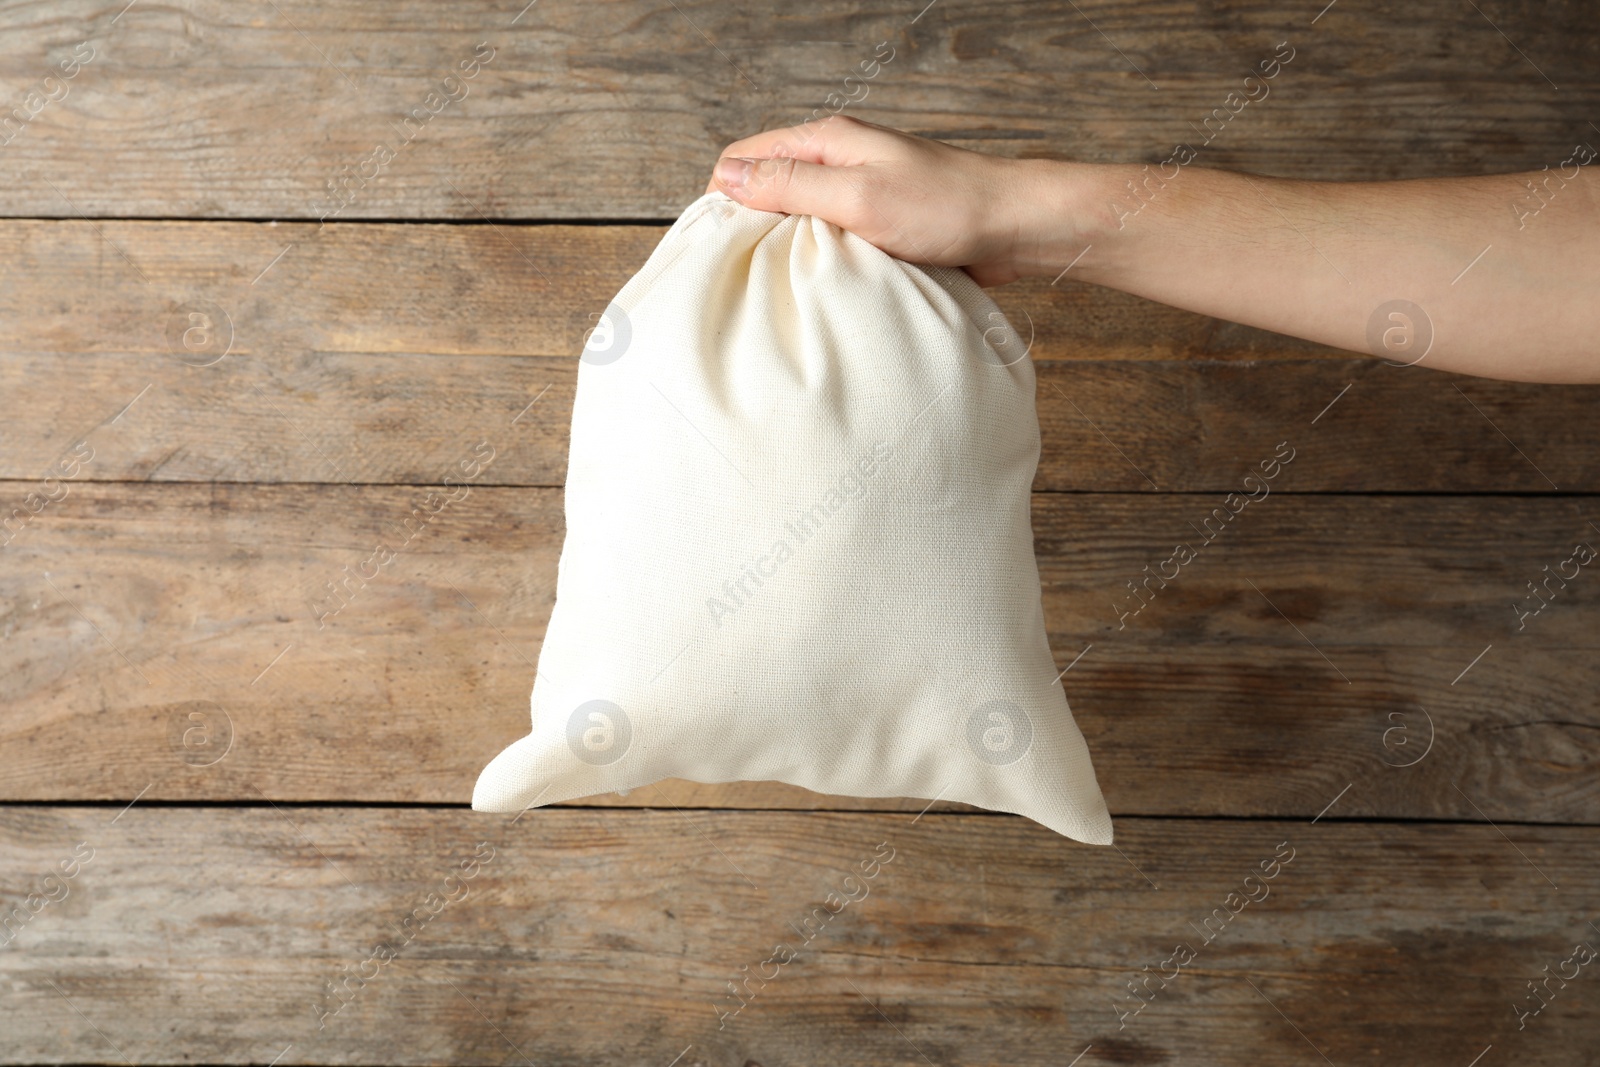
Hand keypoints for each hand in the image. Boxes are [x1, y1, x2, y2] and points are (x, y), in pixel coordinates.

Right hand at [706, 115, 1086, 287]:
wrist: (1014, 228)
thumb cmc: (947, 206)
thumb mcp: (859, 196)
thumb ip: (793, 185)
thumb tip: (728, 179)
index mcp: (827, 140)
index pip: (745, 158)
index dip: (723, 199)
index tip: (720, 245)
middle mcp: (838, 161)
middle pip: (768, 188)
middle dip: (750, 226)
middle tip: (745, 272)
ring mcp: (859, 193)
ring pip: (798, 219)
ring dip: (787, 247)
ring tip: (779, 283)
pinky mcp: (878, 225)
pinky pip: (831, 241)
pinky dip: (820, 261)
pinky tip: (819, 286)